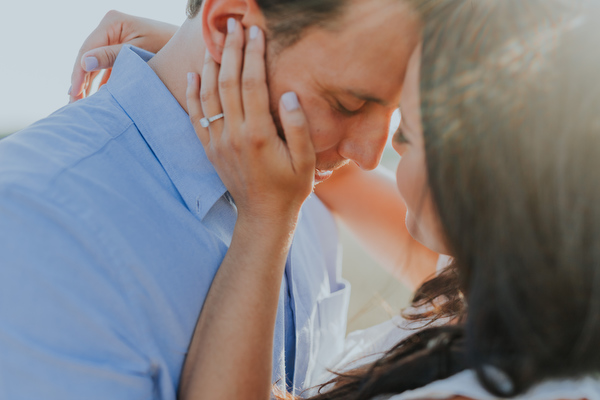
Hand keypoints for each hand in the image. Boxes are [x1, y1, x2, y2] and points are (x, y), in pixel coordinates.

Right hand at [69, 10, 176, 102]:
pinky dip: (101, 83)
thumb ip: (112, 57)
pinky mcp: (120, 52)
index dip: (79, 72)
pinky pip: (105, 68)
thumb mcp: (139, 51)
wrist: (188, 48)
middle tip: (74, 104)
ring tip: (82, 105)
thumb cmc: (167, 45)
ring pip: (95, 64)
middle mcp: (110, 28)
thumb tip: (84, 63)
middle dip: (80, 81)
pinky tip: (96, 99)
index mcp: (112, 22)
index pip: (88, 49)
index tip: (74, 92)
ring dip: (88, 84)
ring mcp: (114, 39)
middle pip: (88, 57)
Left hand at [186, 20, 315, 223]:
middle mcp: (234, 135)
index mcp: (259, 134)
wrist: (263, 215)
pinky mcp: (210, 149)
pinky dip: (193, 94)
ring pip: (209, 95)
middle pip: (229, 83)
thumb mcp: (306, 161)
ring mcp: (218, 142)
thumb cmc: (290, 187)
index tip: (255, 32)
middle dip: (232, 51)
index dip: (253, 55)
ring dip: (210, 66)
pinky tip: (193, 75)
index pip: (253, 84)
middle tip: (233, 27)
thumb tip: (289, 94)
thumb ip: (298, 127)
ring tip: (213, 42)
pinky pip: (195, 117)